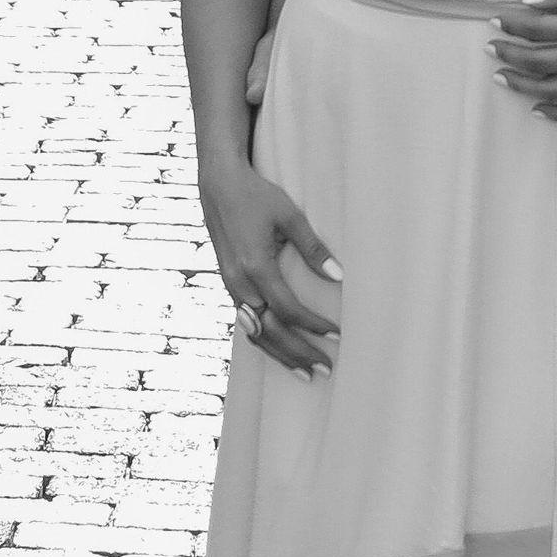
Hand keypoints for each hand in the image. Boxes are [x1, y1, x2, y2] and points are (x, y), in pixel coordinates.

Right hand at [202, 165, 340, 374]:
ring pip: (255, 332)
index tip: (337, 335)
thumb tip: (339, 277)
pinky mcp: (229, 283)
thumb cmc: (256, 195)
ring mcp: (231, 285)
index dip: (313, 326)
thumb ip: (313, 249)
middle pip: (270, 331)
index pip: (288, 310)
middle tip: (325, 370)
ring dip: (280, 353)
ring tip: (305, 372)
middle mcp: (239, 282)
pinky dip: (264, 339)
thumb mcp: (289, 216)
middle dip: (298, 353)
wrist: (218, 184)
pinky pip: (246, 321)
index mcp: (255, 267)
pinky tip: (279, 349)